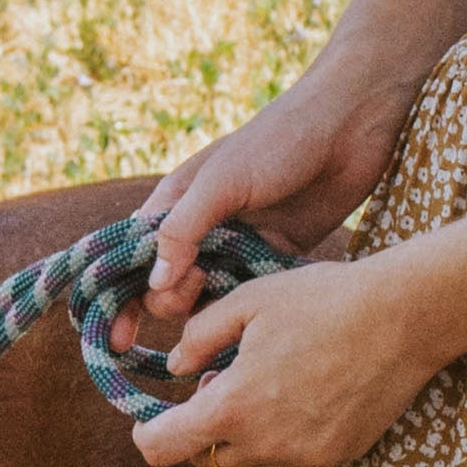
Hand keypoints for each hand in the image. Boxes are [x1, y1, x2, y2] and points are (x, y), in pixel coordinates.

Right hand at [116, 71, 411, 357]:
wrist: (350, 128)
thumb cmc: (278, 141)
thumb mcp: (221, 181)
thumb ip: (182, 231)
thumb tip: (153, 286)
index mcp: (174, 204)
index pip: (129, 258)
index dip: (118, 299)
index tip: (117, 338)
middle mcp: (200, 229)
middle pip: (166, 288)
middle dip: (172, 298)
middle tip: (201, 283)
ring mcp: (237, 246)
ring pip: (207, 298)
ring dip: (210, 308)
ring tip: (231, 288)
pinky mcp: (273, 257)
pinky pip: (248, 295)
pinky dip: (245, 306)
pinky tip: (256, 309)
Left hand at [130, 249, 446, 466]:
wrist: (403, 319)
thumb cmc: (323, 301)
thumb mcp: (248, 302)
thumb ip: (199, 337)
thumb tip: (176, 367)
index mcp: (233, 406)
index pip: (161, 449)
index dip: (148, 434)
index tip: (155, 417)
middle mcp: (265, 445)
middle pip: (207, 461)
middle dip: (204, 429)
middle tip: (228, 382)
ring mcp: (303, 458)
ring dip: (243, 441)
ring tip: (267, 390)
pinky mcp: (336, 458)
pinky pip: (289, 466)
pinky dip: (281, 444)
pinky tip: (301, 400)